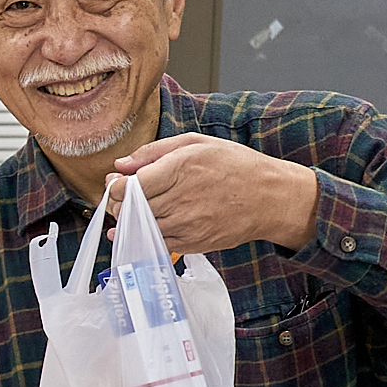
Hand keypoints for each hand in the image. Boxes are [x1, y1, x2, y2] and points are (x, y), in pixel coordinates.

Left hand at [107, 135, 320, 254]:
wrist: (270, 197)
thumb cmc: (235, 166)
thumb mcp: (197, 143)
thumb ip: (154, 152)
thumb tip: (120, 165)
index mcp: (180, 168)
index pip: (130, 186)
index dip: (116, 187)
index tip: (116, 183)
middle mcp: (181, 198)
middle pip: (130, 209)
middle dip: (117, 204)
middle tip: (119, 198)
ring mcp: (187, 224)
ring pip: (140, 228)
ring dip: (128, 221)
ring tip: (131, 210)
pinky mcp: (193, 243)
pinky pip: (157, 243)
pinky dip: (142, 237)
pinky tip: (137, 229)